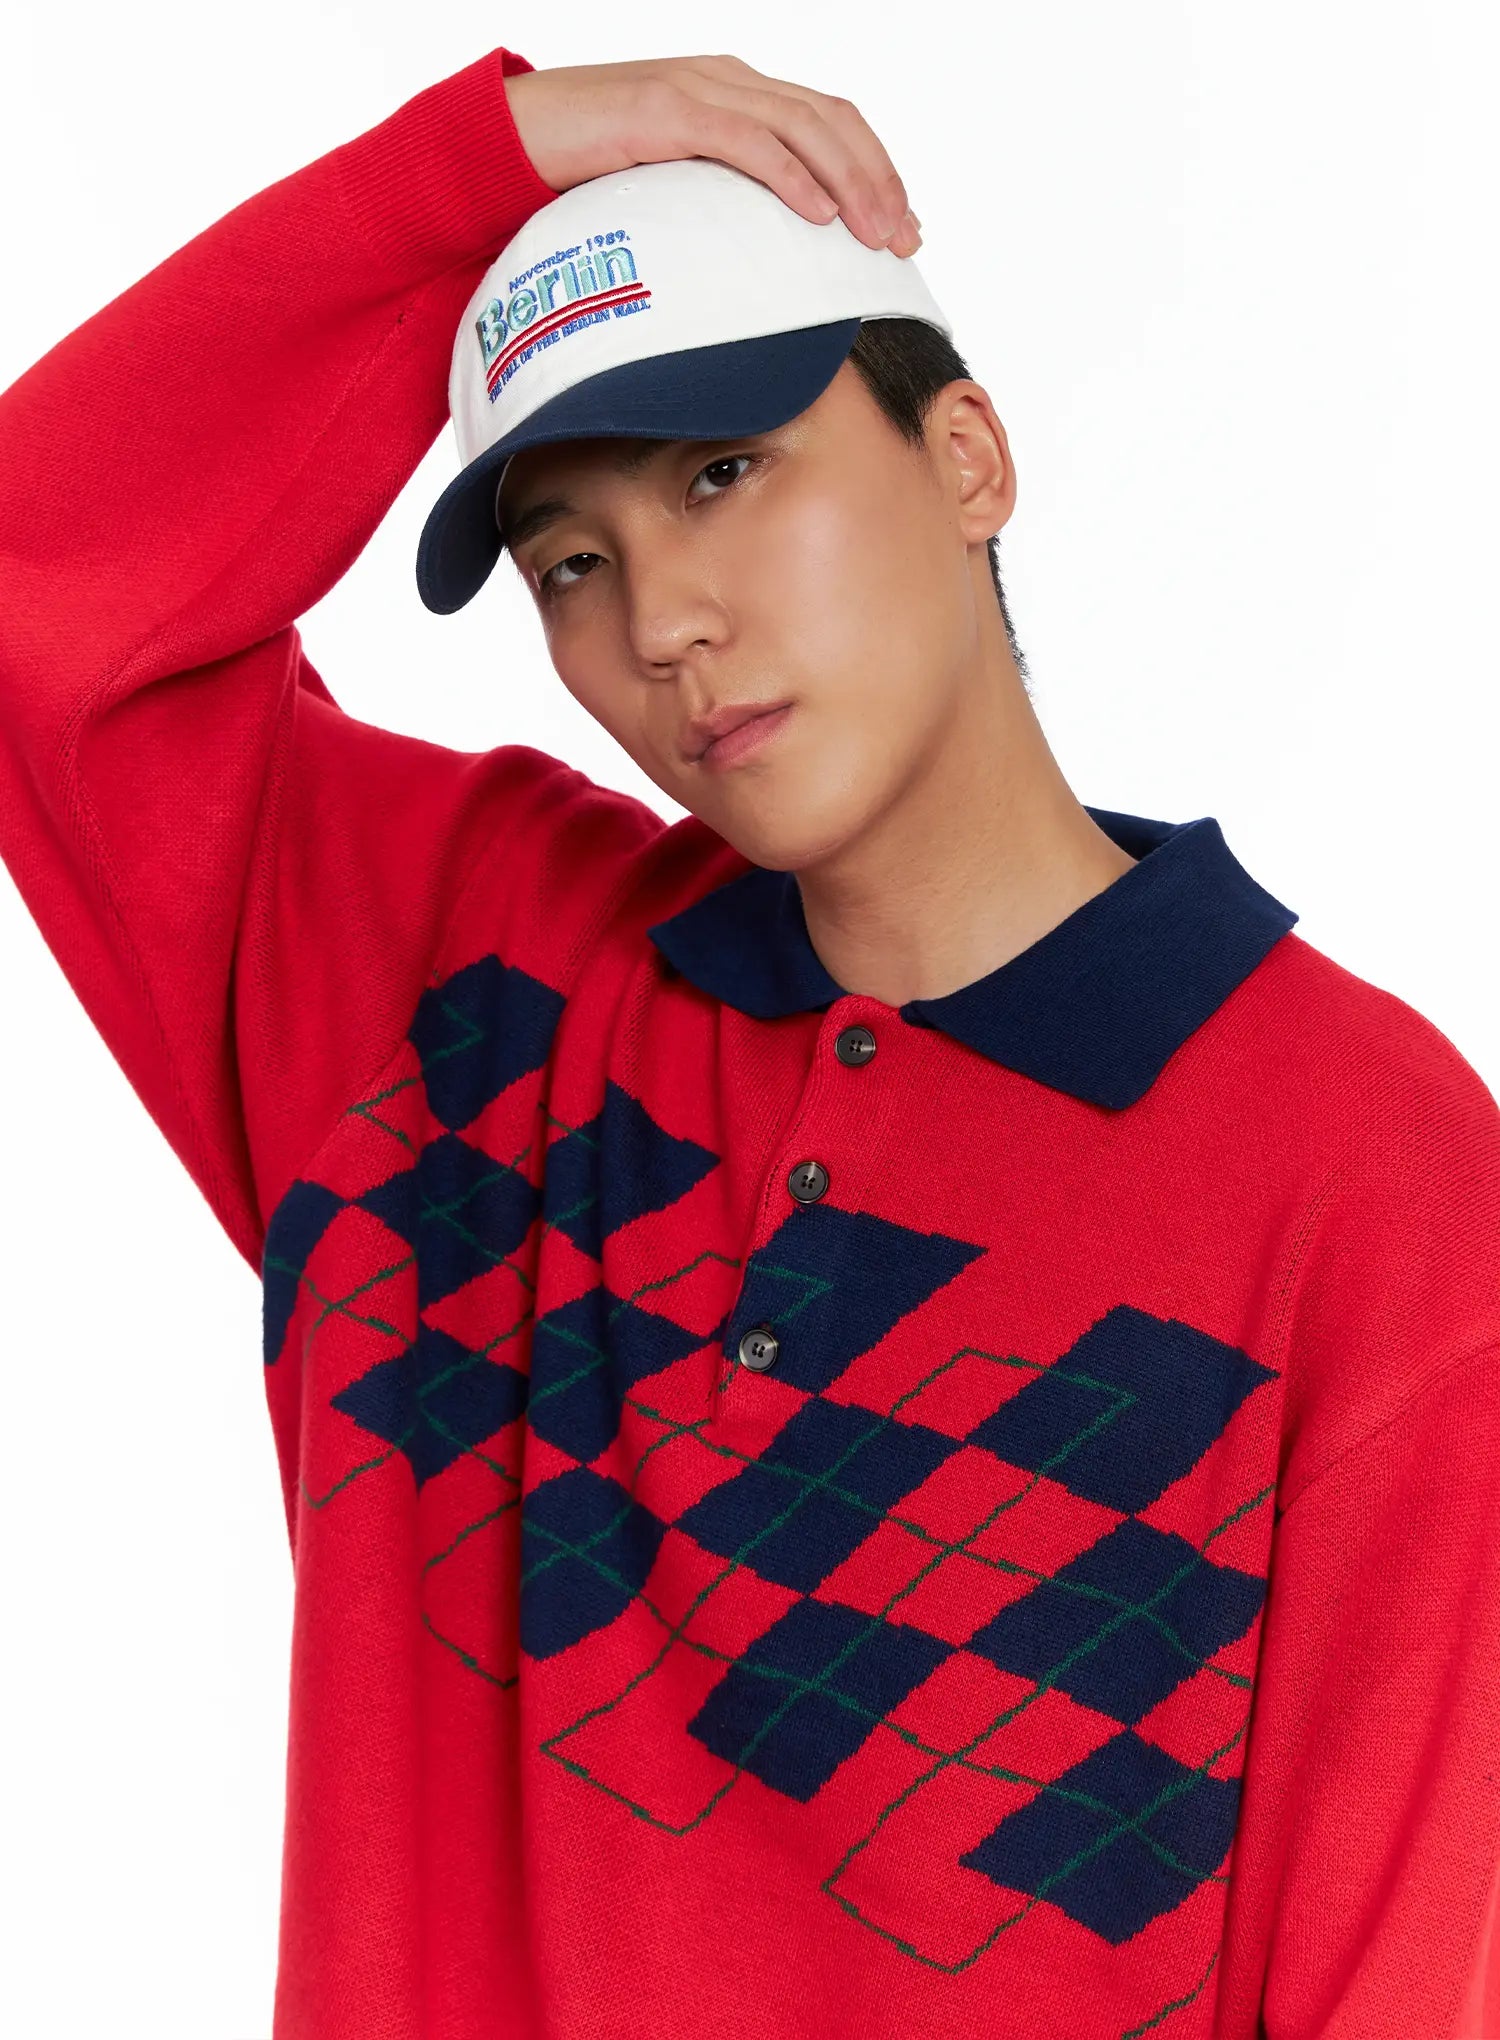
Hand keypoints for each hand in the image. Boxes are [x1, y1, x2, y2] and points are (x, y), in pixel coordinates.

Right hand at [504, 53, 921, 256]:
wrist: (508, 142)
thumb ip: (721, 206)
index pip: (830, 124)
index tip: (904, 230)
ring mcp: (698, 90)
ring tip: (875, 236)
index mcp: (736, 94)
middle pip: (832, 122)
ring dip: (850, 184)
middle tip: (906, 241)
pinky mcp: (666, 112)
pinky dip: (790, 177)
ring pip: (803, 127)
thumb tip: (766, 266)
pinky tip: (818, 217)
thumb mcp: (674, 192)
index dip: (876, 172)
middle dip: (879, 182)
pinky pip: (745, 141)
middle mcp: (728, 81)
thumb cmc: (584, 175)